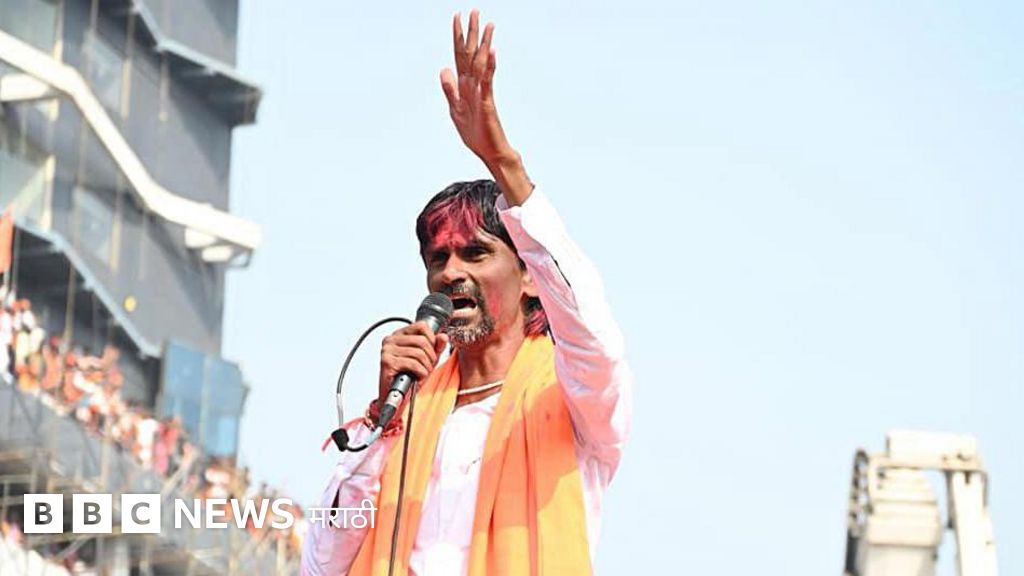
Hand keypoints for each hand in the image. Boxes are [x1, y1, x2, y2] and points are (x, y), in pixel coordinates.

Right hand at [378, 321, 448, 401]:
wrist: (397, 397)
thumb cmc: (409, 377)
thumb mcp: (427, 359)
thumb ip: (436, 347)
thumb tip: (443, 337)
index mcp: (399, 335)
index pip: (421, 326)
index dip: (432, 340)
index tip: (432, 352)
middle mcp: (390, 340)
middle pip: (422, 341)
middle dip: (431, 357)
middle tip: (428, 368)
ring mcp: (387, 350)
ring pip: (419, 353)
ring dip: (426, 367)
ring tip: (422, 374)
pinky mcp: (387, 362)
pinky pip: (413, 364)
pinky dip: (420, 373)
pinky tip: (417, 378)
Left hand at [440, 10, 514, 164]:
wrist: (490, 152)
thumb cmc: (476, 133)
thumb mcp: (455, 110)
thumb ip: (449, 90)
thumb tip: (444, 69)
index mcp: (464, 86)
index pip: (460, 56)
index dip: (458, 37)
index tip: (457, 17)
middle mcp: (473, 85)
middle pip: (471, 54)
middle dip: (472, 33)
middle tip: (474, 11)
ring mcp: (482, 93)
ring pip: (481, 64)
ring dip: (484, 44)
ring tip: (488, 25)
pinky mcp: (487, 103)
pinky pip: (487, 82)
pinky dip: (489, 67)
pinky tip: (490, 53)